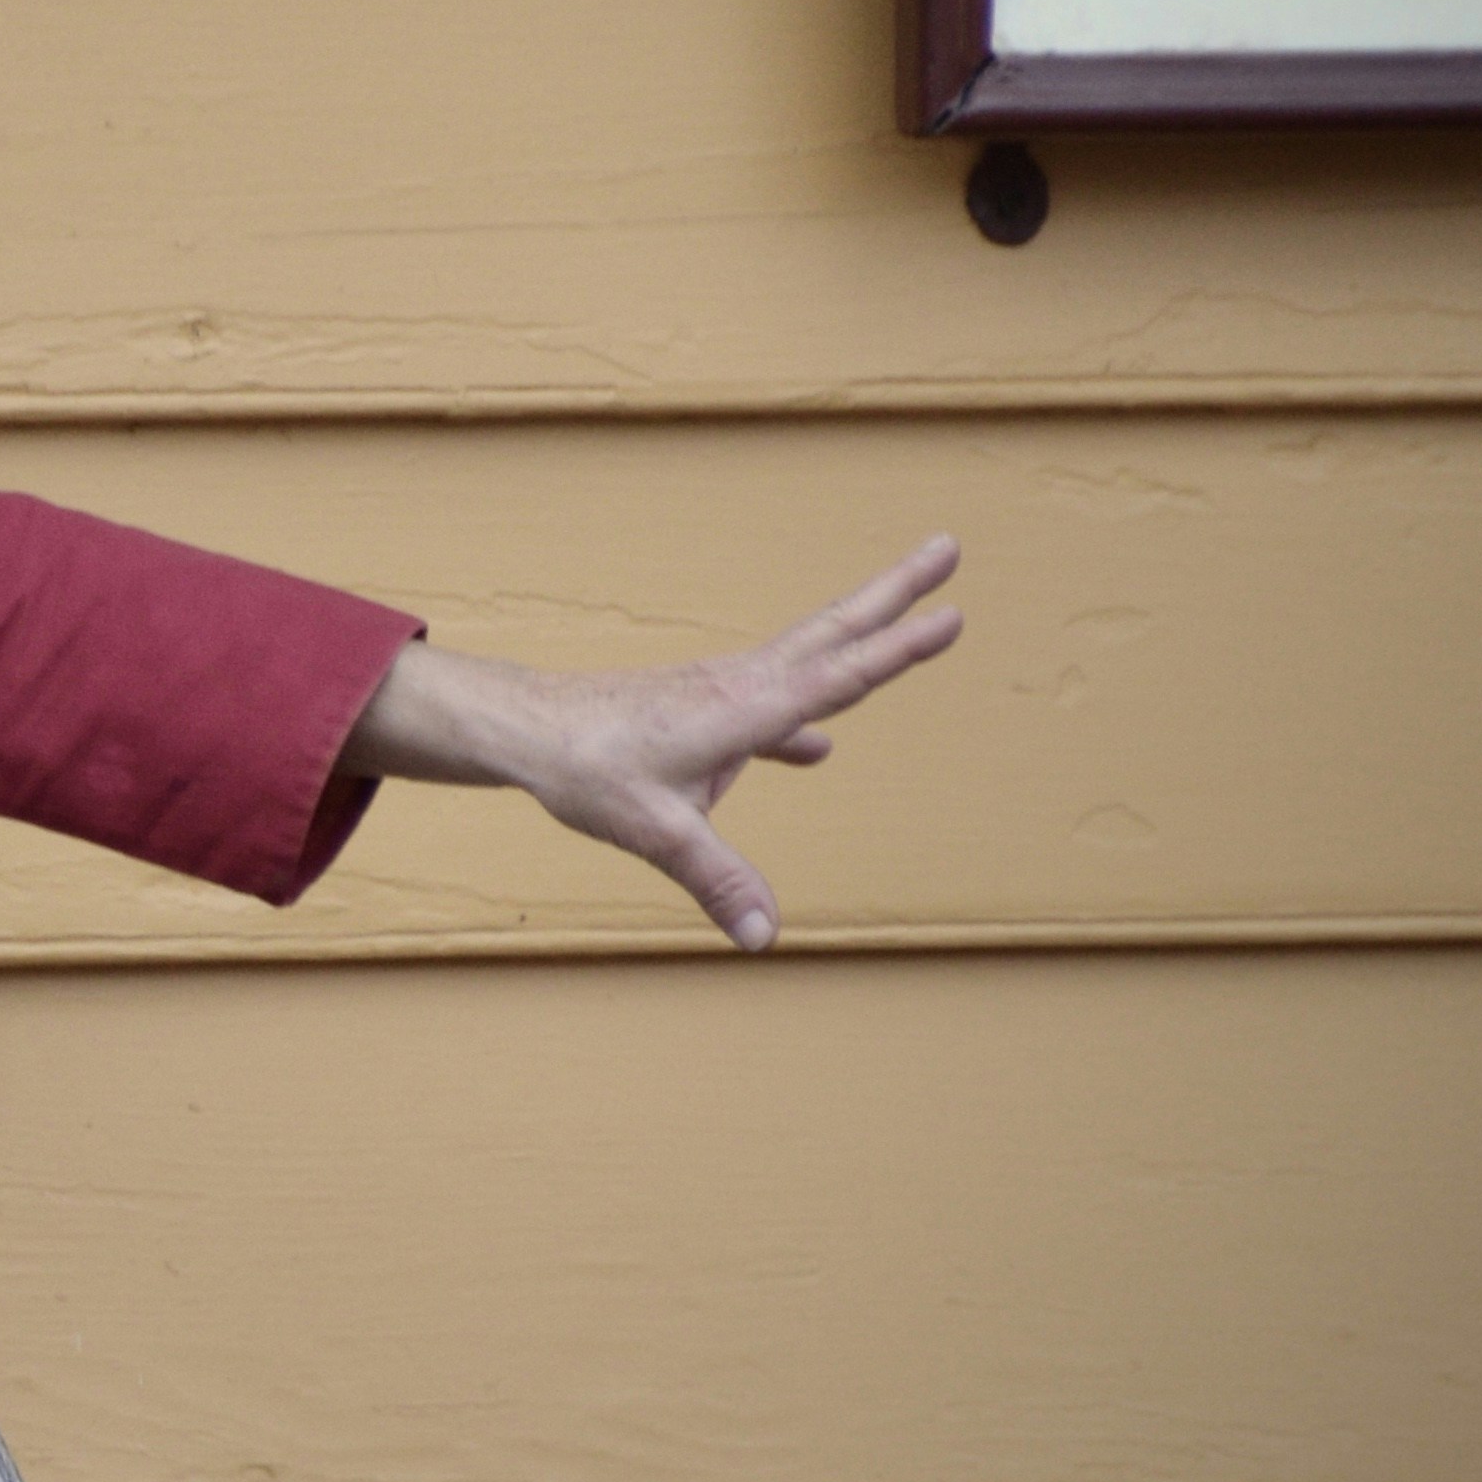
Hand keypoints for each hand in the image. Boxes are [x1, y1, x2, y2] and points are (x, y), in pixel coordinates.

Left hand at [343, 536, 963, 951]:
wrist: (528, 729)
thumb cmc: (586, 770)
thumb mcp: (655, 832)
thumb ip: (716, 880)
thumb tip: (763, 936)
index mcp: (743, 709)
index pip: (838, 676)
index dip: (898, 649)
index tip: (953, 615)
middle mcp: (743, 687)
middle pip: (836, 632)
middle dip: (895, 591)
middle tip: (949, 545)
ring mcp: (726, 691)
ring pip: (811, 653)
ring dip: (864, 630)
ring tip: (914, 609)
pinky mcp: (706, 708)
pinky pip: (776, 700)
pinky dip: (808, 712)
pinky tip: (819, 748)